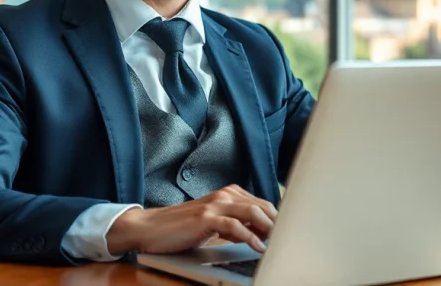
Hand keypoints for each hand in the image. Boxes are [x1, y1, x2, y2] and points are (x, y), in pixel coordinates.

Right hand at [106, 184, 277, 255]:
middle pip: (262, 206)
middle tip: (288, 239)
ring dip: (269, 229)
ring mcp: (215, 205)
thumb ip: (236, 224)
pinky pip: (235, 226)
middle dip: (278, 224)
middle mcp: (224, 195)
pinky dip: (250, 237)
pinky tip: (258, 247)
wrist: (150, 227)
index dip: (278, 219)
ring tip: (278, 243)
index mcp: (228, 193)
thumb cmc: (182, 227)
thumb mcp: (213, 222)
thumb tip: (260, 234)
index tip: (289, 233)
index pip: (262, 203)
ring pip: (252, 212)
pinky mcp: (206, 218)